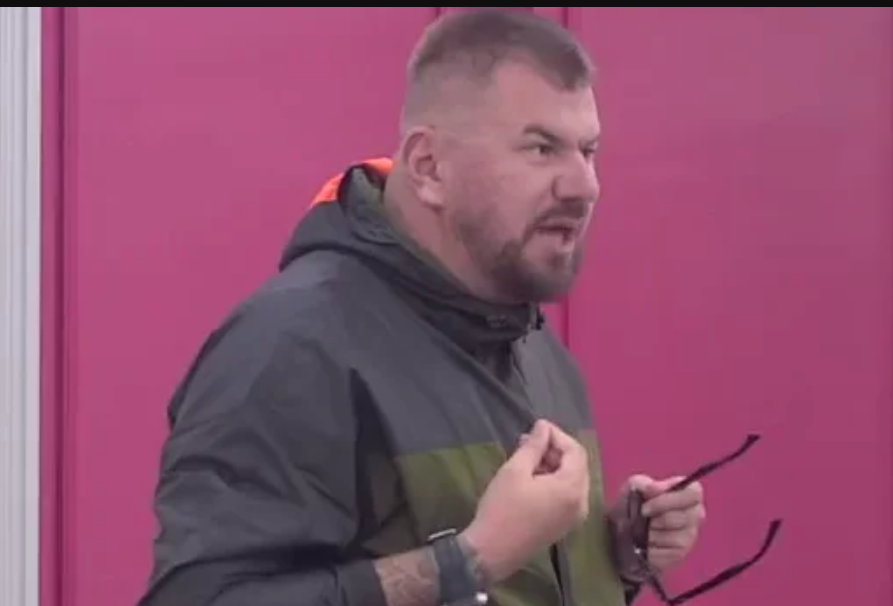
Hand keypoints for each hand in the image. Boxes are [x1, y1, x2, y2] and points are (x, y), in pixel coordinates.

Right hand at [461, 419, 589, 582]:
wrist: (491, 552)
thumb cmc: (502, 508)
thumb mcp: (515, 471)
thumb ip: (533, 446)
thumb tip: (543, 427)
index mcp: (571, 488)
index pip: (575, 451)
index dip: (557, 435)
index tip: (535, 427)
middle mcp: (580, 503)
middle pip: (576, 466)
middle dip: (555, 449)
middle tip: (529, 440)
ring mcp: (574, 517)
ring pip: (571, 480)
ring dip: (553, 465)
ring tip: (527, 457)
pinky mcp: (564, 526)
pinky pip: (566, 495)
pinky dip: (553, 481)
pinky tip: (532, 477)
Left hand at [611, 475, 705, 576]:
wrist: (623, 532)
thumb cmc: (634, 505)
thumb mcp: (634, 487)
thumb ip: (643, 483)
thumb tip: (651, 488)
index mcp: (688, 493)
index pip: (693, 493)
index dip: (669, 497)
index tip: (647, 499)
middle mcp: (695, 514)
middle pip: (682, 516)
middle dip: (656, 516)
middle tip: (642, 515)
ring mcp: (690, 536)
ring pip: (673, 535)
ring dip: (651, 532)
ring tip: (642, 528)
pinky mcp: (680, 554)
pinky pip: (666, 552)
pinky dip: (650, 546)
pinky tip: (644, 542)